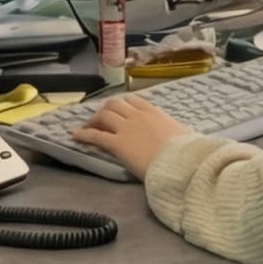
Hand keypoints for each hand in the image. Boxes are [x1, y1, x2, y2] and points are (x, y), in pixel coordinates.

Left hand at [73, 93, 187, 178]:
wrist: (180, 162)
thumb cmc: (187, 151)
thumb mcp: (187, 135)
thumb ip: (181, 131)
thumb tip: (186, 133)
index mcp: (155, 113)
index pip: (134, 101)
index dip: (124, 105)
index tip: (119, 110)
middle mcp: (138, 116)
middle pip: (115, 104)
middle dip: (106, 109)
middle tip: (100, 119)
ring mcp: (126, 128)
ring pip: (104, 115)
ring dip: (94, 119)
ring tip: (87, 127)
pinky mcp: (117, 144)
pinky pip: (96, 136)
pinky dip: (84, 134)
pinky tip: (75, 136)